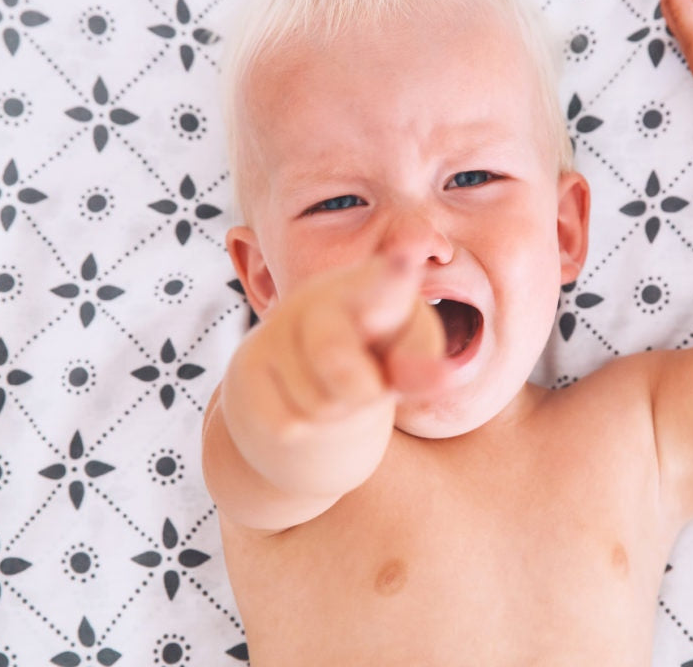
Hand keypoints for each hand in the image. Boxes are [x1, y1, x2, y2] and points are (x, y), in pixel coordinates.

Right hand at [239, 254, 447, 424]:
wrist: (298, 391)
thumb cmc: (368, 363)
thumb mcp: (402, 358)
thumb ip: (420, 363)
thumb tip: (446, 378)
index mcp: (370, 289)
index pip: (383, 282)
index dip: (393, 272)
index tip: (405, 260)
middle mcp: (317, 299)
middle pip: (336, 358)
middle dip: (358, 388)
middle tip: (366, 390)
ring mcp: (276, 331)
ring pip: (317, 403)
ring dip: (335, 414)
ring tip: (332, 393)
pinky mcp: (246, 368)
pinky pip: (288, 425)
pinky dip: (306, 431)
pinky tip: (301, 406)